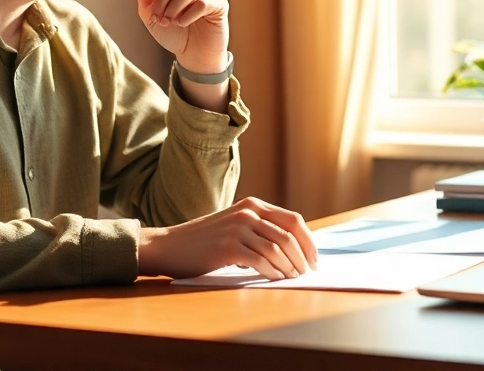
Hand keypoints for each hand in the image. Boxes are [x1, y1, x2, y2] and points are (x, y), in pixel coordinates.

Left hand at [121, 0, 228, 72]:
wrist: (193, 55)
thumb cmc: (173, 33)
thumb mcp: (151, 13)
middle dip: (161, 1)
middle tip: (158, 19)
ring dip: (173, 10)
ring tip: (171, 23)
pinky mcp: (219, 2)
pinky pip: (202, 3)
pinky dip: (188, 16)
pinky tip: (184, 24)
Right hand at [138, 197, 318, 279]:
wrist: (168, 246)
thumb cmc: (203, 241)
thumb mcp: (234, 225)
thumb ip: (259, 230)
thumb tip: (292, 251)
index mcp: (252, 205)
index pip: (293, 219)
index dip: (309, 241)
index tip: (314, 259)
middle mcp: (248, 213)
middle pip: (290, 234)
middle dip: (304, 256)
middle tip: (307, 273)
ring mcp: (238, 228)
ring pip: (278, 249)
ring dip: (289, 267)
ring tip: (291, 278)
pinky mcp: (228, 247)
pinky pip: (261, 261)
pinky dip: (272, 272)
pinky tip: (274, 279)